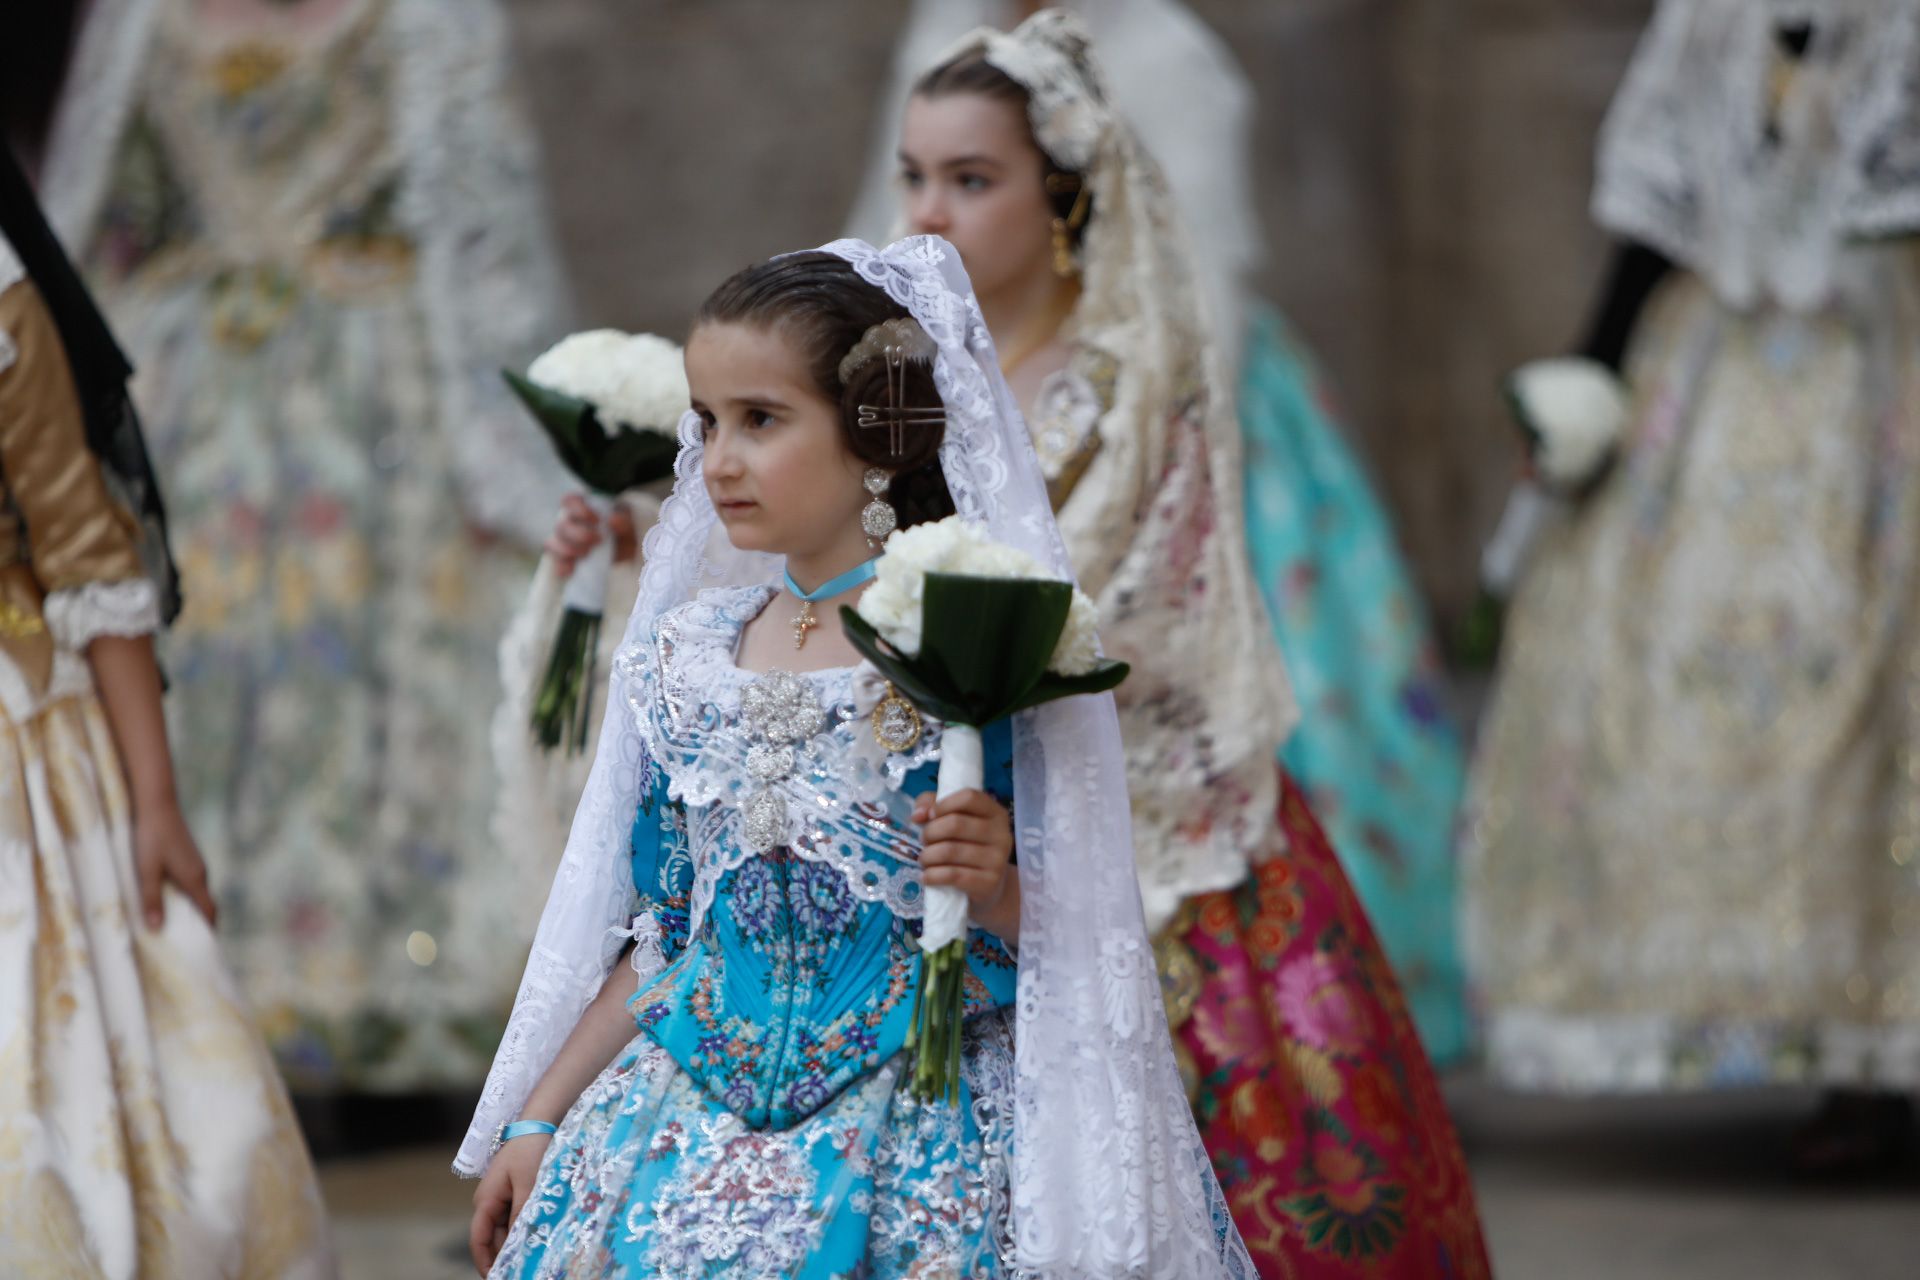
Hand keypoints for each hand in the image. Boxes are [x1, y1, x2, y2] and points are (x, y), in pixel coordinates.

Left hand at [132, 799, 216, 929]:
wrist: (157, 805)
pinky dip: (182, 894)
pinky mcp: (187, 855)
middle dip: (196, 922)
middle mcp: (200, 872)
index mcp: (195, 879)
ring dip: (187, 907)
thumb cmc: (151, 838)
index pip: (209, 910)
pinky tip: (163, 895)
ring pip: (196, 891)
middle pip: (204, 903)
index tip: (202, 947)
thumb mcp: (147, 871)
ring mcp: (195, 862)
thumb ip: (151, 899)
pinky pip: (190, 881)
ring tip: (168, 922)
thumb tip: (157, 929)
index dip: (207, 929)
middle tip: (179, 941)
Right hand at [468, 1132, 550, 1274]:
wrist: (539, 1121)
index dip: (485, 1262)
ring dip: (518, 1242)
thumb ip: (522, 1215)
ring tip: (533, 1257)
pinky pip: (516, 1217)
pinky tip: (539, 1237)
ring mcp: (502, 1197)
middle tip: (523, 1269)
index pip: (479, 1239)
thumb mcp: (529, 1184)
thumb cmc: (531, 1149)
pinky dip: (525, 1227)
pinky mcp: (515, 1192)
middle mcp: (490, 1201)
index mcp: (486, 1200)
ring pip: (507, 1229)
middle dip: (505, 1255)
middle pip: (494, 1238)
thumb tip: (518, 1244)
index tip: (497, 1278)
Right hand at [545, 494, 637, 576]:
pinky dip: (561, 566)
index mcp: (583, 507)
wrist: (628, 551)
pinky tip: (571, 570)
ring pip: (553, 542)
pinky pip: (556, 562)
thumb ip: (623, 521)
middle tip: (597, 540)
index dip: (578, 509)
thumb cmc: (626, 531)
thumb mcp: (630, 525)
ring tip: (586, 554)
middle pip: (561, 525)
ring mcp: (565, 541)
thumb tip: (612, 519)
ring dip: (567, 549)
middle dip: (577, 534)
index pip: (569, 501)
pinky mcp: (565, 559)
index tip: (596, 520)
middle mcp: (570, 522)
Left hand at [913, 789, 1016, 938]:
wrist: (989, 889)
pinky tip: (927, 877)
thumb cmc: (968, 848)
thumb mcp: (956, 821)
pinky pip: (952, 875)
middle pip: (955, 824)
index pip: (969, 797)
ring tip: (925, 859)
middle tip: (924, 841)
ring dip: (927, 856)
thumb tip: (918, 814)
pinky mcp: (989, 883)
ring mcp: (997, 860)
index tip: (929, 815)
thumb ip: (934, 806)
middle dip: (930, 832)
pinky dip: (932, 875)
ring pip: (950, 851)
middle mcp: (1001, 834)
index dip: (943, 804)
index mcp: (995, 813)